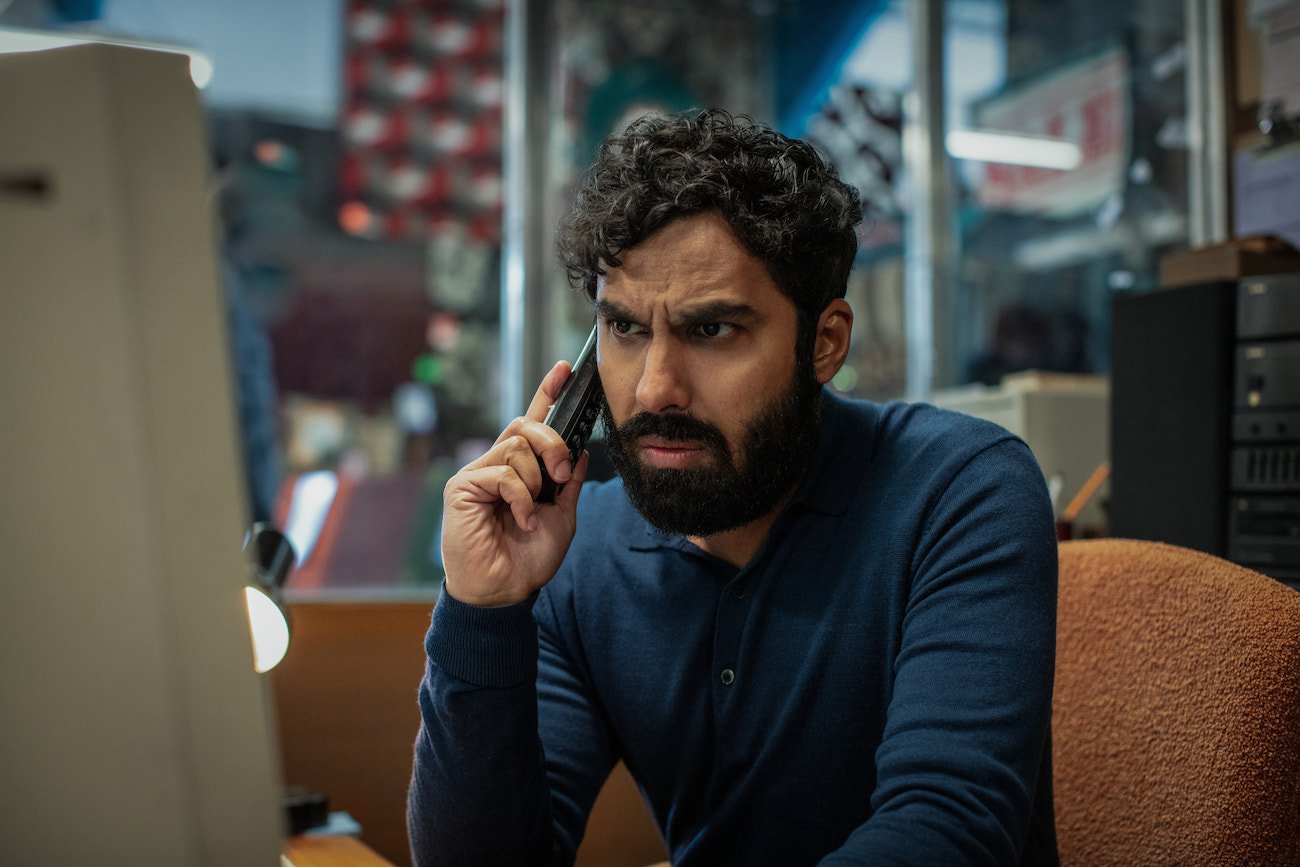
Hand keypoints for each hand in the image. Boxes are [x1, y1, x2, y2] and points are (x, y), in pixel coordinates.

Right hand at [440, 361, 590, 606]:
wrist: (505, 591)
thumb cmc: (529, 559)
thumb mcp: (562, 517)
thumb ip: (568, 484)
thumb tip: (579, 453)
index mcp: (518, 470)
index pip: (531, 423)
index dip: (547, 394)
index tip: (565, 369)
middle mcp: (495, 465)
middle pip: (523, 425)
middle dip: (550, 442)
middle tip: (559, 474)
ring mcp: (476, 474)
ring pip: (516, 447)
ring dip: (535, 480)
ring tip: (532, 511)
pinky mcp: (462, 487)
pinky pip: (502, 472)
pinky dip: (521, 497)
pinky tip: (522, 519)